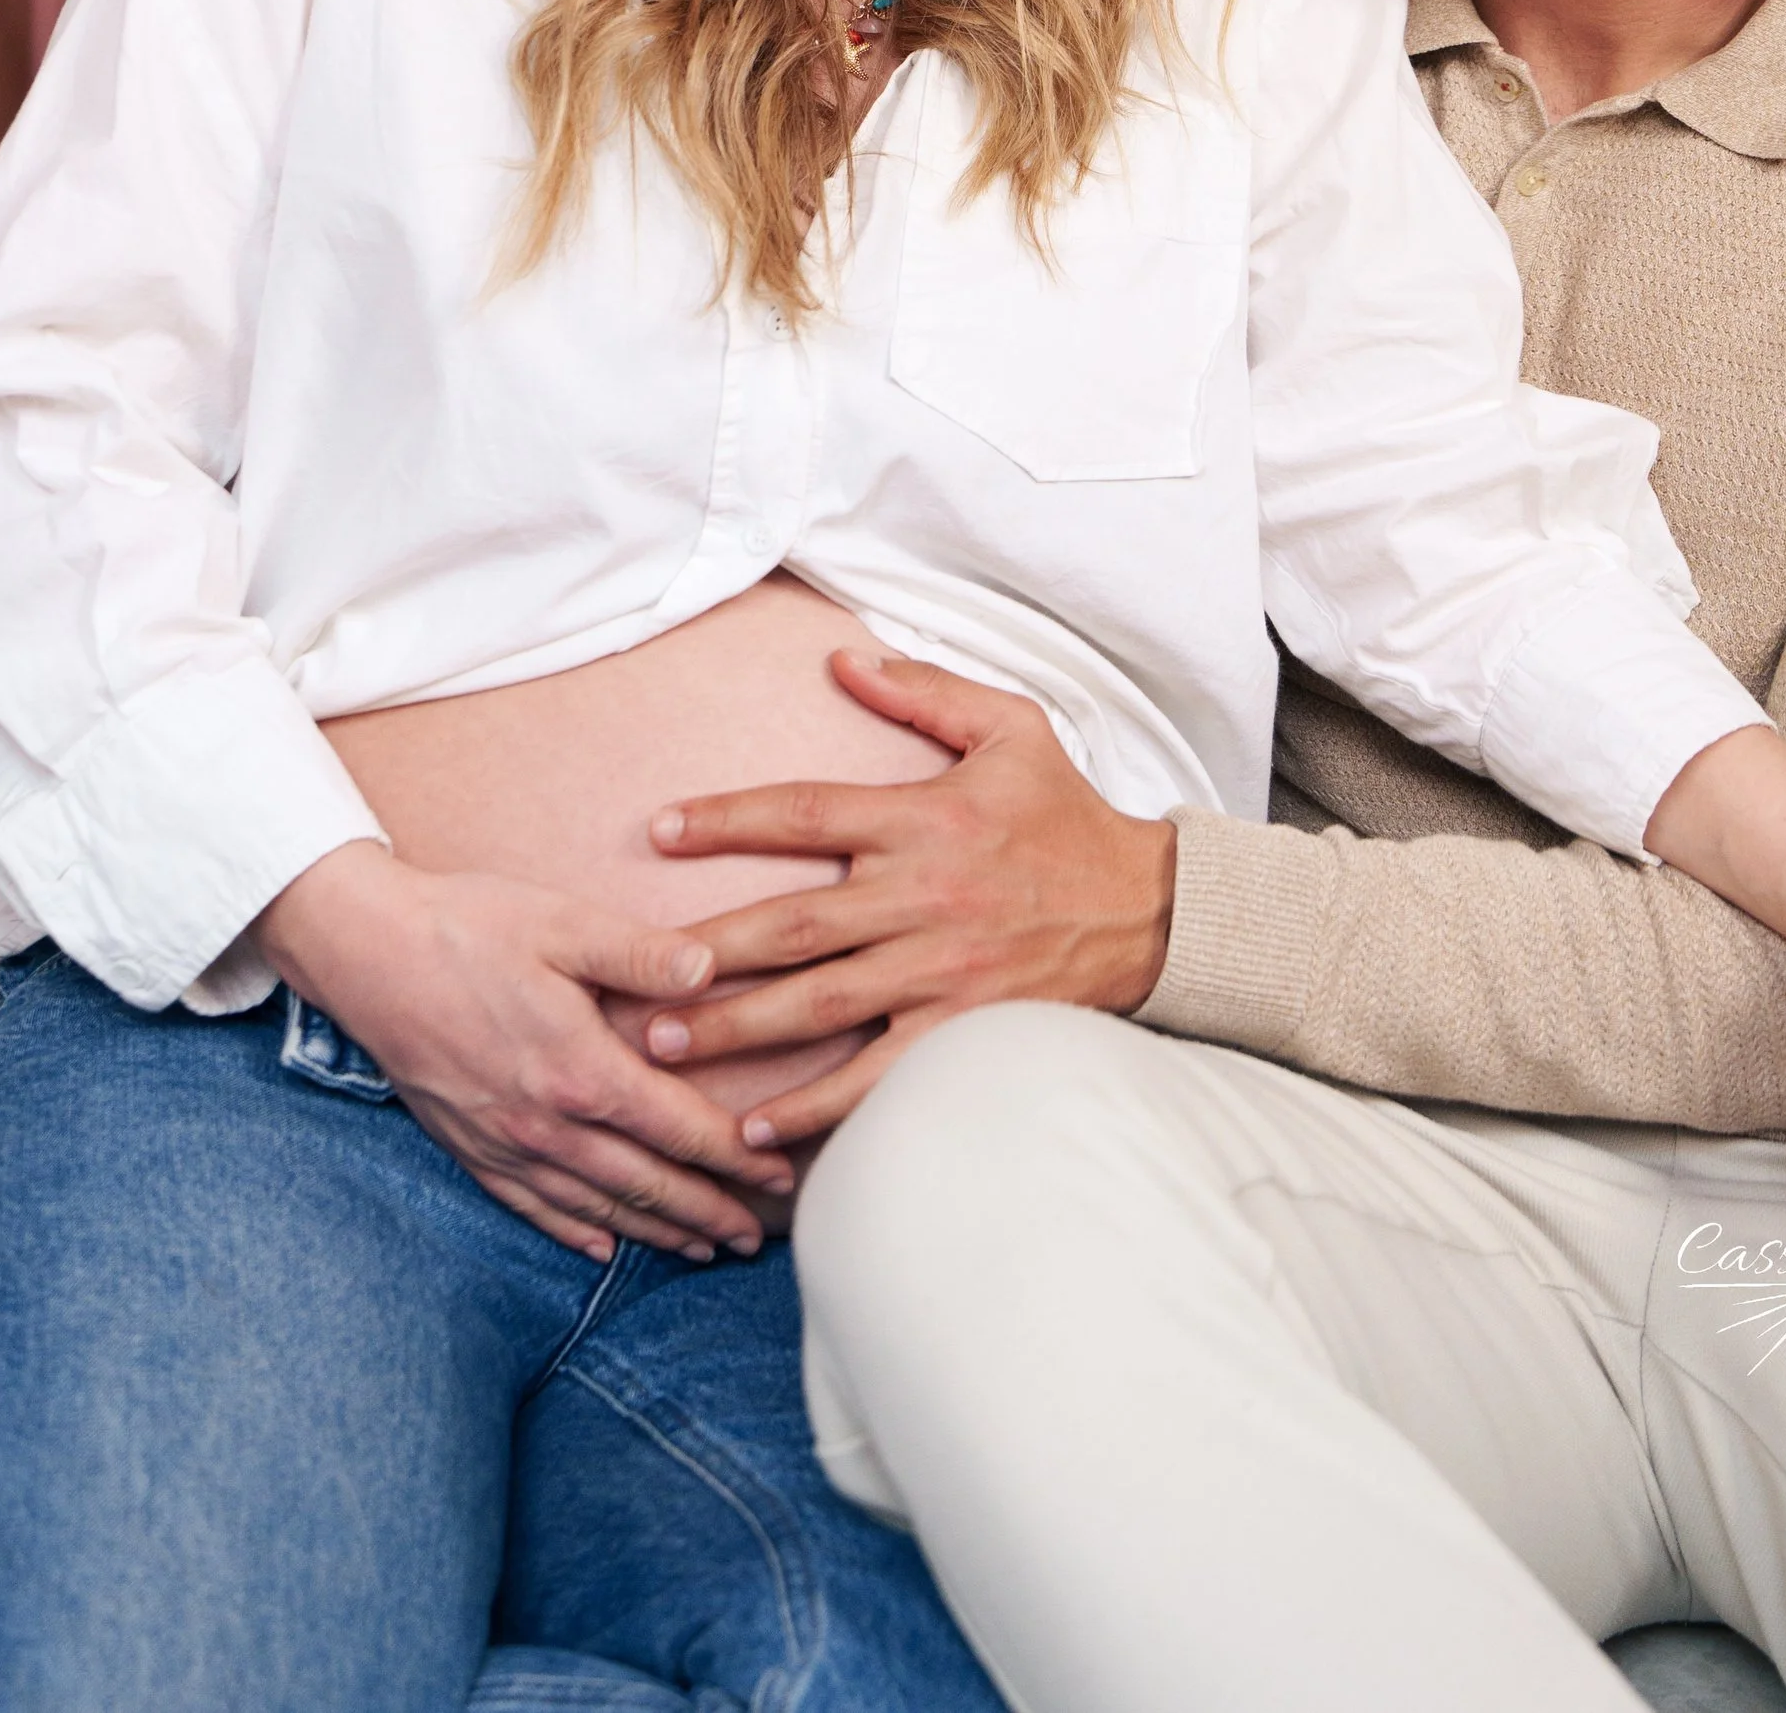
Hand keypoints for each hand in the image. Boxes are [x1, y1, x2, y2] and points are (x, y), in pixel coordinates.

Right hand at [256, 841, 794, 1261]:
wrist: (365, 951)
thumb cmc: (469, 925)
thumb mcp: (563, 923)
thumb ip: (641, 955)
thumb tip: (712, 972)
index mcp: (580, 1069)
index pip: (679, 1131)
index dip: (734, 1160)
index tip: (780, 1181)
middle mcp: (546, 1123)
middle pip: (645, 1183)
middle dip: (706, 1213)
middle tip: (756, 1239)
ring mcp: (503, 1143)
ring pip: (594, 1206)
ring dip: (652, 1231)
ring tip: (699, 1249)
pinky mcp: (468, 1145)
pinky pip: (531, 1207)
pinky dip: (574, 1230)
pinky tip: (600, 1245)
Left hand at [638, 650, 1177, 1149]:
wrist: (1152, 911)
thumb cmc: (1068, 816)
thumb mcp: (1011, 727)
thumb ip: (924, 692)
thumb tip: (840, 659)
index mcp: (925, 817)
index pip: (805, 812)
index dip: (726, 820)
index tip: (658, 833)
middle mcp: (923, 895)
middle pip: (794, 926)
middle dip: (708, 953)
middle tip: (633, 976)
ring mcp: (941, 972)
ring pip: (819, 1004)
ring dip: (736, 1030)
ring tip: (664, 1046)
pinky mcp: (961, 1031)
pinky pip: (875, 1075)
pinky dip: (815, 1106)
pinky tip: (755, 1127)